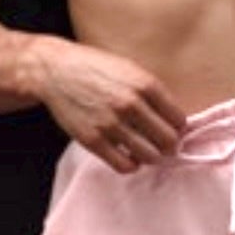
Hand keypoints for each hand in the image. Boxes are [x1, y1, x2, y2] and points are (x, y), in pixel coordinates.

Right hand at [29, 36, 186, 172]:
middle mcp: (131, 104)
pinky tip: (128, 156)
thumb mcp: (130, 69)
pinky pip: (124, 165)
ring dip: (151, 157)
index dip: (177, 128)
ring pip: (150, 156)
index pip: (178, 119)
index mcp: (145, 84)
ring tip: (145, 150)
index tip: (170, 129)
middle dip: (168, 145)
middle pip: (168, 141)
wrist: (56, 70)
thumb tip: (175, 121)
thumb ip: (152, 92)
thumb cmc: (96, 69)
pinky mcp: (93, 140)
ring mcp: (111, 124)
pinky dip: (131, 165)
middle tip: (161, 144)